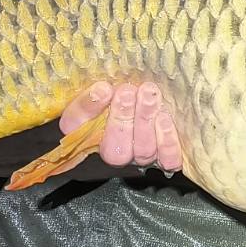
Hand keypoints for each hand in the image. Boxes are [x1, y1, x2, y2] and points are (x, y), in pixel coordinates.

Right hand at [59, 80, 182, 173]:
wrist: (152, 99)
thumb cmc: (124, 93)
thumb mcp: (104, 87)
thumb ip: (96, 92)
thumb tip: (102, 90)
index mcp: (89, 134)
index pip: (77, 129)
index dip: (88, 111)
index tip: (103, 89)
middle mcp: (116, 151)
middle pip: (115, 151)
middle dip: (121, 118)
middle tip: (127, 91)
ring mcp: (142, 157)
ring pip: (142, 151)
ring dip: (145, 121)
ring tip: (149, 95)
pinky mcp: (167, 159)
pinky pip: (168, 159)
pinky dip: (167, 140)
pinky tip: (164, 118)